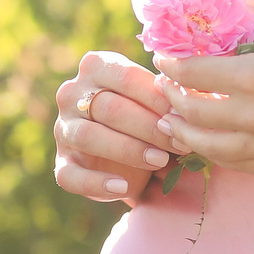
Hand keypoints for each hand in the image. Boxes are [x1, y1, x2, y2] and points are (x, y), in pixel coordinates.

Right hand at [51, 50, 175, 202]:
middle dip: (148, 127)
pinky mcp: (62, 163)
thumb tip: (191, 100)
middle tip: (179, 143)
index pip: (126, 77)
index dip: (157, 97)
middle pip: (109, 108)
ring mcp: (63, 129)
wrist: (129, 154)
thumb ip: (168, 95)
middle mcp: (71, 93)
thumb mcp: (156, 99)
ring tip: (159, 161)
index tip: (183, 115)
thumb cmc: (149, 115)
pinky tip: (122, 187)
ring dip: (128, 150)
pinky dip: (96, 183)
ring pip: (89, 137)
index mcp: (95, 66)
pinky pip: (70, 175)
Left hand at [154, 26, 253, 176]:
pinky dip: (217, 153)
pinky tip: (210, 142)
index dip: (173, 66)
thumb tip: (220, 46)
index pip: (196, 74)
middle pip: (195, 114)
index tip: (162, 60)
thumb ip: (251, 44)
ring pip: (210, 148)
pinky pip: (239, 164)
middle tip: (165, 91)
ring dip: (186, 134)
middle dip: (172, 101)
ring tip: (174, 124)